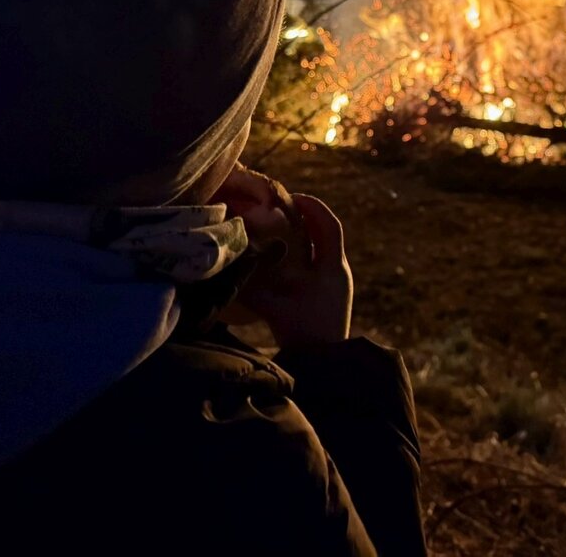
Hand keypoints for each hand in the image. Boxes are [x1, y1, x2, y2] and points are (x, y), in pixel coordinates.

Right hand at [218, 189, 353, 348]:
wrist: (326, 367)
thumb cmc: (304, 335)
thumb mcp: (275, 307)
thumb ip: (251, 286)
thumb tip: (228, 263)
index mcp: (333, 269)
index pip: (329, 226)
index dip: (312, 207)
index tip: (291, 198)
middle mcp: (337, 273)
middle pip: (327, 235)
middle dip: (306, 219)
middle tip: (282, 210)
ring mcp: (334, 287)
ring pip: (322, 251)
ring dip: (304, 238)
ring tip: (279, 230)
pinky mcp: (328, 299)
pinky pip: (317, 267)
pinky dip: (302, 257)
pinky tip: (282, 261)